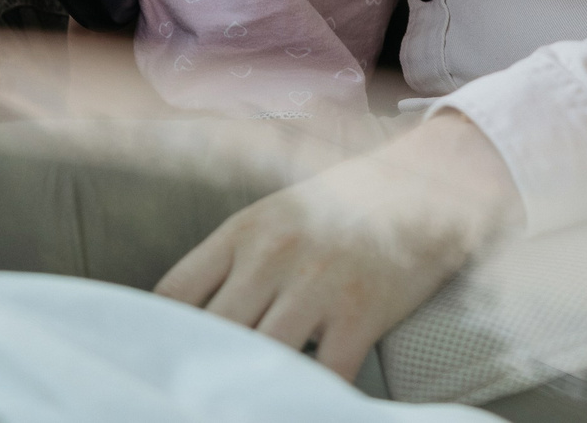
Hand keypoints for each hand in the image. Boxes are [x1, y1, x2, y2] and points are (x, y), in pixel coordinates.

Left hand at [154, 113, 518, 378]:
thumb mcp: (278, 217)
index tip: (162, 360)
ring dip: (255, 386)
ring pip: (264, 357)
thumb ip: (235, 260)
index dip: (160, 336)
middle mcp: (274, 255)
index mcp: (245, 230)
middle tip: (200, 391)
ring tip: (250, 400)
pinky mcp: (363, 312)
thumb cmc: (345, 208)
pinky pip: (329, 375)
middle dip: (205, 368)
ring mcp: (318, 285)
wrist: (426, 186)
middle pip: (215, 332)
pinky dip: (317, 397)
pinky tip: (312, 400)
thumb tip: (189, 318)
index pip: (176, 293)